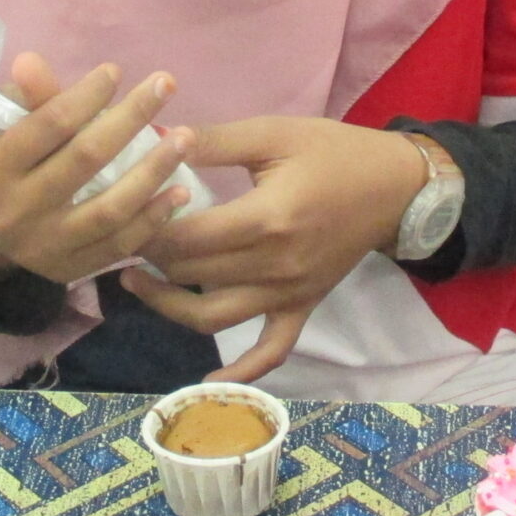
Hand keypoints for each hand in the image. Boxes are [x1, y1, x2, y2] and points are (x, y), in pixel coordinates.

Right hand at [0, 52, 193, 286]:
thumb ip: (23, 98)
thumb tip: (33, 61)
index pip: (50, 124)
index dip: (87, 95)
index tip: (116, 71)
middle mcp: (16, 211)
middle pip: (87, 159)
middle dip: (132, 117)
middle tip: (165, 85)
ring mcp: (44, 247)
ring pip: (111, 209)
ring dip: (155, 170)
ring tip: (185, 139)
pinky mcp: (68, 270)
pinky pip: (120, 244)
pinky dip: (154, 218)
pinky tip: (180, 191)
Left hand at [125, 117, 426, 382]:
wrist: (395, 186)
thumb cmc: (332, 152)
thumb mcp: (273, 134)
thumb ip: (214, 140)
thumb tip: (158, 137)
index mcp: (266, 219)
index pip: (185, 237)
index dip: (144, 227)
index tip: (121, 207)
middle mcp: (274, 266)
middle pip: (190, 275)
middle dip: (147, 257)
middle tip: (121, 233)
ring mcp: (288, 294)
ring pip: (212, 318)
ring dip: (167, 306)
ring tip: (135, 283)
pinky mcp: (302, 308)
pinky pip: (271, 351)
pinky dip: (241, 373)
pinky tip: (210, 381)